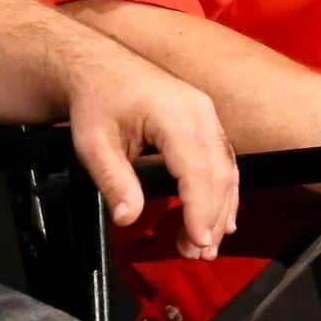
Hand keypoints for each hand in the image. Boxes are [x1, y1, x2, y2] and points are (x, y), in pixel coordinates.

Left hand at [64, 35, 238, 259]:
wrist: (100, 66)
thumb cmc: (97, 101)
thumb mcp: (94, 144)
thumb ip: (115, 181)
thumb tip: (127, 218)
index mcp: (174, 115)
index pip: (196, 169)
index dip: (199, 209)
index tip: (196, 241)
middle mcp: (199, 112)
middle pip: (218, 171)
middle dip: (211, 216)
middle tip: (197, 254)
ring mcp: (206, 114)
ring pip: (226, 166)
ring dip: (221, 207)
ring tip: (206, 245)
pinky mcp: (205, 119)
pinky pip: (223, 157)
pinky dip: (224, 189)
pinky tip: (222, 216)